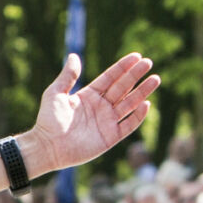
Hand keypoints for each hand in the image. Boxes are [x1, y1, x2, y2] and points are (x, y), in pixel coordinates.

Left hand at [19, 53, 158, 174]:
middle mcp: (100, 107)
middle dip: (135, 75)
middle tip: (149, 63)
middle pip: (123, 88)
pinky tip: (146, 104)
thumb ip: (67, 76)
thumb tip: (74, 55)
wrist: (47, 147)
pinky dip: (138, 116)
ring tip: (155, 79)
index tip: (136, 56)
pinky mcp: (110, 137)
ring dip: (142, 92)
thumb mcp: (55, 94)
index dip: (123, 67)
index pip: (110, 78)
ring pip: (129, 104)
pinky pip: (128, 125)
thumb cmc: (48, 120)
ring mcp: (106, 122)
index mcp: (89, 95)